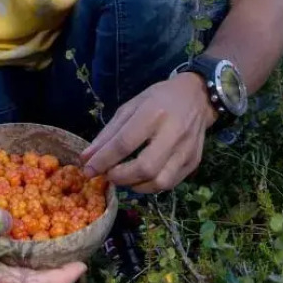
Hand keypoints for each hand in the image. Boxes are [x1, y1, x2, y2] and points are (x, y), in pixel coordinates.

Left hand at [78, 72, 216, 193]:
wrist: (197, 97)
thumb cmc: (158, 99)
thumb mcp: (130, 107)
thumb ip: (108, 134)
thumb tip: (86, 158)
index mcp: (153, 113)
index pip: (124, 143)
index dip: (103, 160)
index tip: (88, 170)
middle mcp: (173, 132)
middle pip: (145, 167)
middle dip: (120, 177)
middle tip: (108, 175)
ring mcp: (187, 149)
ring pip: (160, 182)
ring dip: (136, 185)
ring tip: (124, 178)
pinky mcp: (194, 162)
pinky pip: (170, 184)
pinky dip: (151, 186)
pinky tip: (141, 178)